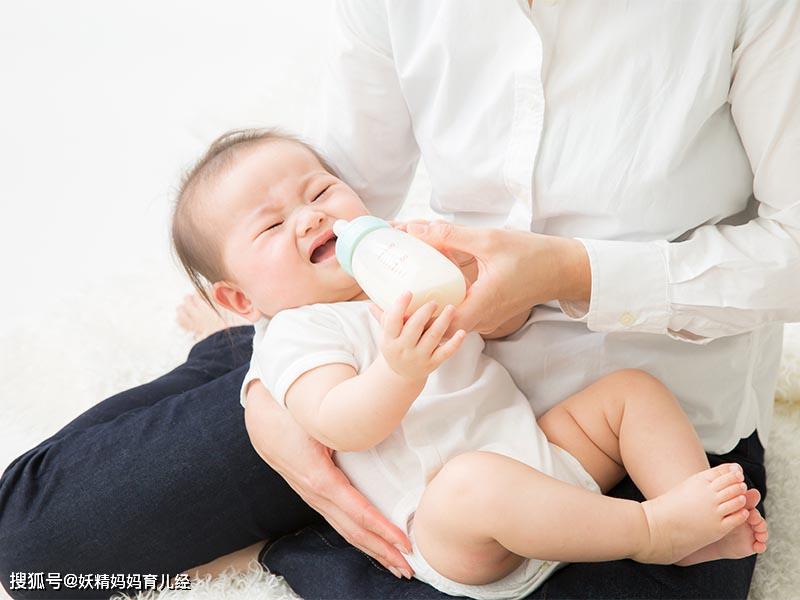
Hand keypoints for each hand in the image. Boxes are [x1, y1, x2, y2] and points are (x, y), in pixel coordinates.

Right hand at [244, 381, 413, 578]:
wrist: (261, 414)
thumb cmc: (292, 412)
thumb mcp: (320, 420)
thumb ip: (348, 428)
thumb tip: (379, 423)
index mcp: (320, 479)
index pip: (359, 513)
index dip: (384, 530)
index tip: (407, 544)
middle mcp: (315, 494)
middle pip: (354, 531)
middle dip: (383, 551)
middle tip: (410, 569)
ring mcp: (312, 496)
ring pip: (345, 530)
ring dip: (372, 548)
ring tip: (396, 564)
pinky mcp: (312, 492)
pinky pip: (338, 520)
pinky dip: (358, 534)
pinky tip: (371, 542)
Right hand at [377, 291, 465, 380]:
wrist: (401, 375)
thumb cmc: (395, 347)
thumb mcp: (386, 335)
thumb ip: (384, 317)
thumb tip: (373, 300)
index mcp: (390, 339)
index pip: (392, 321)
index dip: (400, 306)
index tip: (408, 292)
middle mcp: (403, 349)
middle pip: (414, 328)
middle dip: (424, 313)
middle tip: (434, 301)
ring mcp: (419, 357)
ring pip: (432, 338)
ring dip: (442, 322)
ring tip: (450, 308)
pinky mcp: (433, 363)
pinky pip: (445, 353)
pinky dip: (455, 343)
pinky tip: (462, 332)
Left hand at [398, 220, 590, 336]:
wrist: (562, 269)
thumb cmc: (531, 255)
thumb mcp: (488, 240)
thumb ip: (450, 236)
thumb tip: (415, 230)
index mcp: (479, 306)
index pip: (434, 322)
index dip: (409, 314)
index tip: (387, 299)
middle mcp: (478, 318)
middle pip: (435, 322)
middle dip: (409, 307)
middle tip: (384, 289)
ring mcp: (482, 317)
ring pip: (445, 316)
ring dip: (423, 302)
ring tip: (399, 284)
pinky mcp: (485, 310)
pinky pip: (456, 309)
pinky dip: (439, 297)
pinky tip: (426, 280)